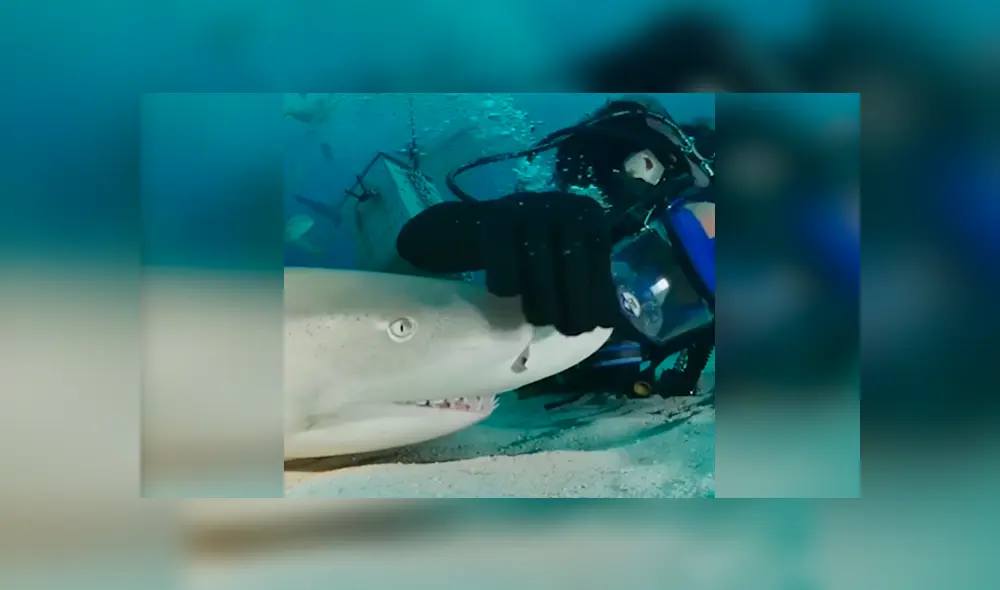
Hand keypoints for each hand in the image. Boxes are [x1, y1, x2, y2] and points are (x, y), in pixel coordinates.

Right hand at [397, 191, 618, 335]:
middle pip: (571, 256)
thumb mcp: (561, 262)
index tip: (595, 326)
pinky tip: (503, 297)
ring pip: (539, 257)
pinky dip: (504, 278)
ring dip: (541, 296)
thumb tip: (611, 320)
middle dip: (574, 300)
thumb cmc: (525, 255)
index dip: (598, 291)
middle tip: (569, 332)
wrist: (469, 230)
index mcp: (585, 212)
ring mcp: (526, 205)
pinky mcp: (493, 216)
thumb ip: (585, 282)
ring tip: (538, 322)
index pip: (598, 254)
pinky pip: (503, 252)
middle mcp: (560, 202)